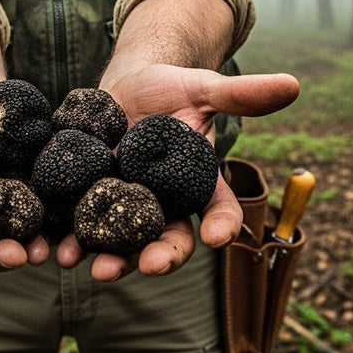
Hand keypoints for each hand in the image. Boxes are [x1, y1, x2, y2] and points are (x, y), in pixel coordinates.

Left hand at [55, 64, 299, 280]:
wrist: (124, 86)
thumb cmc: (172, 89)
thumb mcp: (204, 88)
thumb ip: (241, 94)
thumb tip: (293, 84)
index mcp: (198, 185)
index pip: (218, 211)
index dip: (221, 225)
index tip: (219, 237)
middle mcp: (164, 204)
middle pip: (168, 239)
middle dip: (160, 256)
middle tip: (152, 265)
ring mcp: (124, 207)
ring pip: (122, 242)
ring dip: (110, 258)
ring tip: (96, 267)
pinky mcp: (87, 200)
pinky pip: (80, 225)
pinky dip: (70, 239)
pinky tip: (59, 249)